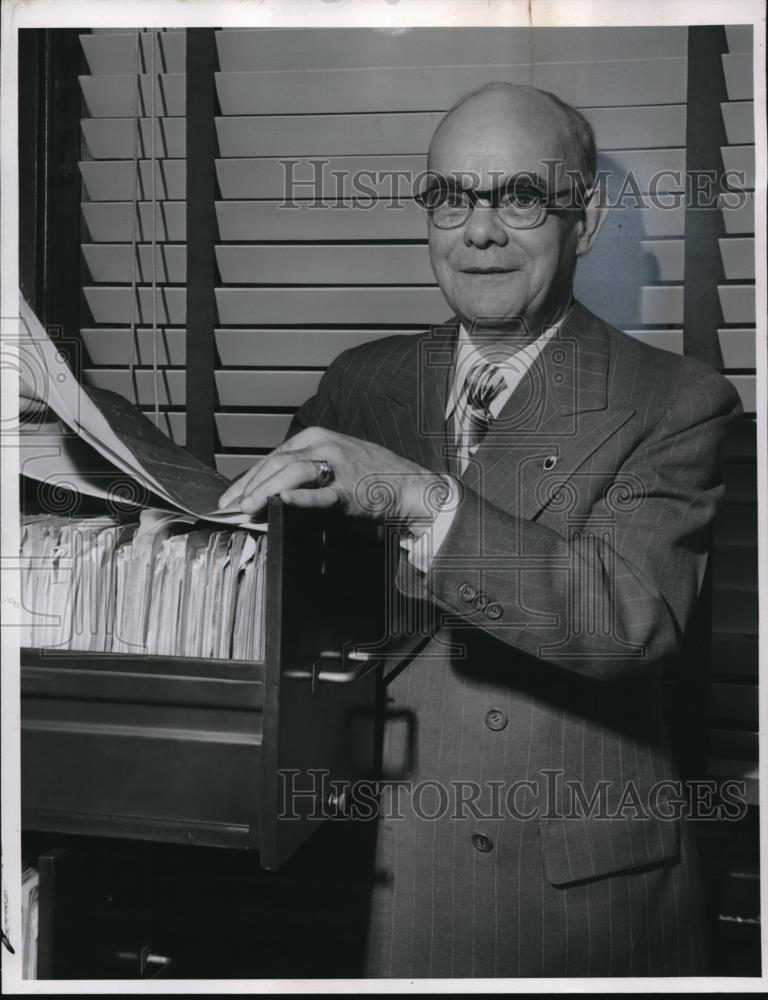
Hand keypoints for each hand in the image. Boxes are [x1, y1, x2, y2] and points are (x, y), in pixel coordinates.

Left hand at [217, 426, 454, 528]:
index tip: (231, 497)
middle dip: (249, 486)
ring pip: (290, 472)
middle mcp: (324, 445)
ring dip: (264, 491)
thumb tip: (269, 491)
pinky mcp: (350, 490)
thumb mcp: (334, 462)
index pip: (272, 457)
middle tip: (231, 507)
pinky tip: (283, 502)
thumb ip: (304, 471)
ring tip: (247, 508)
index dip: (248, 478)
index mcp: (316, 437)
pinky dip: (299, 498)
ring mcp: (338, 466)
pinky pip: (320, 493)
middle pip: (275, 463)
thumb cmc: (371, 478)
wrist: (410, 487)